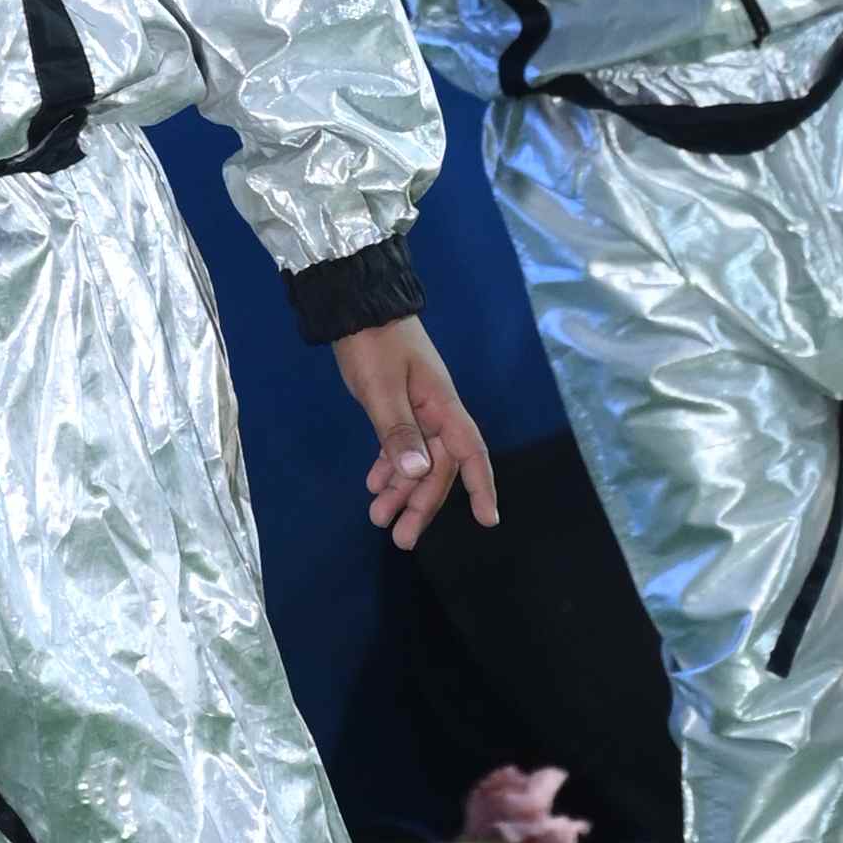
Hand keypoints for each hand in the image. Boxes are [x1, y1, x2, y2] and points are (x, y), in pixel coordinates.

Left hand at [334, 316, 496, 548]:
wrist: (355, 303)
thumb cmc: (373, 342)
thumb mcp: (382, 388)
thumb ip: (398, 431)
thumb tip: (420, 473)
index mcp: (441, 405)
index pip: (470, 452)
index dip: (481, 486)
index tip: (488, 520)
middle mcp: (435, 410)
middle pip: (438, 466)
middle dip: (421, 503)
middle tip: (401, 538)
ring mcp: (416, 408)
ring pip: (416, 459)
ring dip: (400, 489)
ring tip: (378, 518)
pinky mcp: (396, 404)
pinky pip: (399, 445)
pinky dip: (389, 466)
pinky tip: (375, 485)